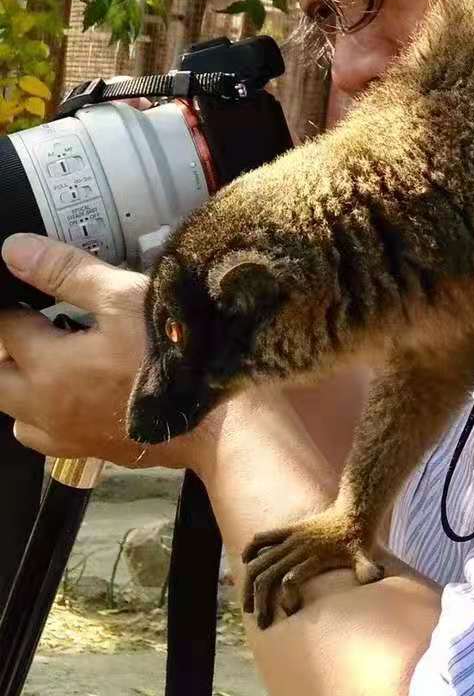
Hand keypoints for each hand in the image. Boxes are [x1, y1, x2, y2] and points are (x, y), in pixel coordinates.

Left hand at [0, 233, 206, 467]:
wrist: (223, 420)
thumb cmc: (178, 355)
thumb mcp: (126, 299)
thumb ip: (67, 274)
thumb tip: (14, 250)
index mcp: (47, 366)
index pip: (3, 327)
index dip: (14, 304)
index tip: (30, 293)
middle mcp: (44, 407)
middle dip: (8, 348)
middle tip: (38, 325)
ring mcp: (67, 435)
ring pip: (16, 413)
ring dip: (24, 386)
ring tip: (56, 362)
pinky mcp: (92, 452)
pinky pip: (49, 436)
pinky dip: (50, 415)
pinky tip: (80, 395)